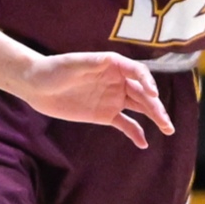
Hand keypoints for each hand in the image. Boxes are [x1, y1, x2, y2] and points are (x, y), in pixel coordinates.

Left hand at [12, 51, 172, 146]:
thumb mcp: (74, 64)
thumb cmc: (54, 69)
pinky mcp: (105, 114)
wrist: (36, 85)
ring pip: (140, 108)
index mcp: (113, 65)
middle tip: (166, 122)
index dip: (147, 82)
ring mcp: (113, 98)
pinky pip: (125, 123)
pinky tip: (144, 143)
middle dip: (156, 106)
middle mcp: (117, 81)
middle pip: (143, 93)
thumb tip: (113, 60)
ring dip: (155, 117)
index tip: (151, 94)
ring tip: (168, 130)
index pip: (138, 72)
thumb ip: (94, 63)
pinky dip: (135, 132)